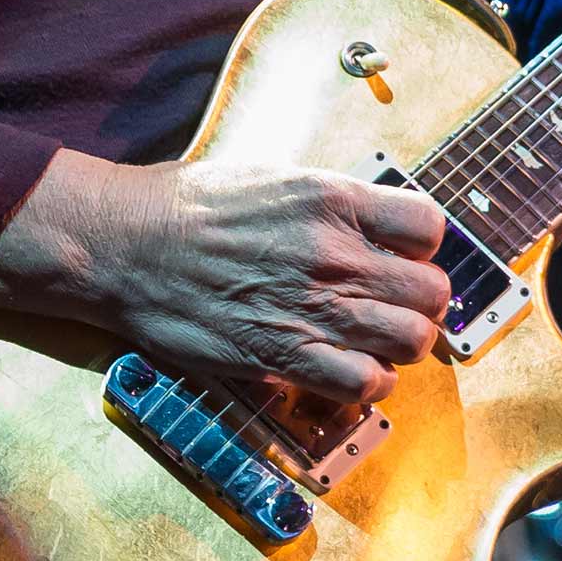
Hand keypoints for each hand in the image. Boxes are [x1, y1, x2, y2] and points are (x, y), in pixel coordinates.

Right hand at [0, 148, 452, 408]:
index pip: (430, 227)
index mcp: (334, 198)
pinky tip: (346, 370)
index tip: (400, 255)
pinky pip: (365, 383)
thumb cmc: (192, 206)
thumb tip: (370, 223)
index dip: (421, 247)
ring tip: (372, 340)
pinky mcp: (286, 354)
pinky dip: (366, 383)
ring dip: (398, 345)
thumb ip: (331, 203)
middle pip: (432, 291)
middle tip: (391, 305)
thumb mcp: (274, 178)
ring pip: (411, 340)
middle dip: (419, 301)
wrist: (129, 244)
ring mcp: (315, 306)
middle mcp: (336, 252)